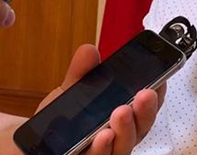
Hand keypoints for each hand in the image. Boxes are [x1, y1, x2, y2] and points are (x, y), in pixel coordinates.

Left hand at [31, 45, 161, 154]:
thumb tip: (89, 51)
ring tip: (122, 112)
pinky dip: (102, 149)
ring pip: (123, 147)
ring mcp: (105, 153)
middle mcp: (118, 138)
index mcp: (120, 117)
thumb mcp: (71, 91)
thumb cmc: (60, 121)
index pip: (145, 107)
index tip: (160, 80)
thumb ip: (81, 72)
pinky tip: (102, 137)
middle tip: (144, 95)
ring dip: (126, 130)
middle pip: (141, 129)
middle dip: (145, 111)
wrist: (36, 144)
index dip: (157, 95)